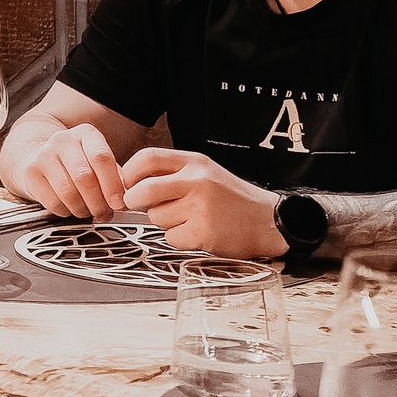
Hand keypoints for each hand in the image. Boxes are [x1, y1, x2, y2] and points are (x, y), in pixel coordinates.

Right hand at [11, 122, 128, 220]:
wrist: (39, 158)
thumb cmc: (77, 165)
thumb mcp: (98, 163)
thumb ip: (114, 178)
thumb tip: (125, 200)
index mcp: (86, 134)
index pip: (101, 157)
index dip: (112, 185)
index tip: (118, 204)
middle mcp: (63, 140)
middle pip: (84, 177)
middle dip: (98, 202)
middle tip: (104, 214)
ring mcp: (43, 154)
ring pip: (68, 192)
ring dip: (82, 210)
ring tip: (87, 212)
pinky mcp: (30, 172)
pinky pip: (52, 202)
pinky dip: (65, 212)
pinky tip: (69, 208)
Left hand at [122, 147, 283, 257]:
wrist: (269, 221)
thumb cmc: (231, 198)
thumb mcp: (204, 173)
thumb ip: (172, 174)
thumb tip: (130, 184)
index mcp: (194, 162)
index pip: (147, 158)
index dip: (129, 172)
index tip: (127, 184)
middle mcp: (196, 181)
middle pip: (143, 190)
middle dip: (134, 201)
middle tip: (140, 205)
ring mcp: (200, 207)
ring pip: (156, 217)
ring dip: (164, 222)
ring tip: (187, 218)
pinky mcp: (204, 232)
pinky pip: (171, 238)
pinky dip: (179, 239)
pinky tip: (197, 233)